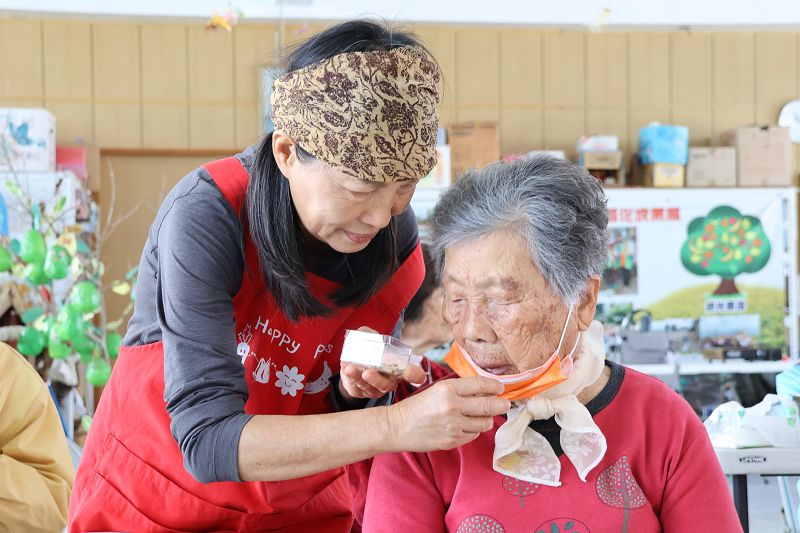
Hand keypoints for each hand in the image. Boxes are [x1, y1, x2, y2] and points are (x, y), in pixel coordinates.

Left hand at [338, 327, 426, 400]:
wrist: (353, 365)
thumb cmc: (369, 352)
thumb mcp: (372, 341)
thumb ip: (370, 334)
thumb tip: (365, 333)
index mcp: (398, 369)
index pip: (412, 375)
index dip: (415, 376)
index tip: (416, 376)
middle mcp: (388, 382)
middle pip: (386, 384)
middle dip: (376, 380)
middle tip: (367, 372)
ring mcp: (373, 389)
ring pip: (367, 387)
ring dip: (358, 378)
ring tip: (350, 369)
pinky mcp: (358, 392)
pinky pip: (354, 388)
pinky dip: (349, 378)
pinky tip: (346, 369)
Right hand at [384, 376, 510, 452]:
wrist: (398, 427)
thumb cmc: (417, 407)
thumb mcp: (437, 390)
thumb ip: (460, 390)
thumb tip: (485, 393)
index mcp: (448, 389)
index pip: (480, 384)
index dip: (495, 386)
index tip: (501, 388)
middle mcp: (453, 406)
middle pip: (489, 405)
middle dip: (501, 404)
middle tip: (506, 404)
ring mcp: (454, 425)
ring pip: (484, 423)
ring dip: (486, 419)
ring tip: (481, 416)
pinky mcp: (453, 440)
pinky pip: (474, 435)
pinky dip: (473, 430)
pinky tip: (465, 426)